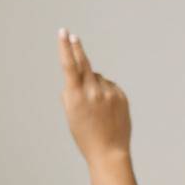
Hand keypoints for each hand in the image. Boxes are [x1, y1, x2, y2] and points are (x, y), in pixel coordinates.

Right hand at [58, 30, 130, 165]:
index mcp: (76, 97)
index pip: (69, 66)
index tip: (63, 33)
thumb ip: (70, 94)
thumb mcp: (71, 116)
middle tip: (73, 37)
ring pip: (97, 77)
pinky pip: (109, 86)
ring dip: (93, 84)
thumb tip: (75, 77)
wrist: (109, 152)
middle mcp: (92, 92)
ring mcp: (109, 93)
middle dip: (77, 49)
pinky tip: (106, 109)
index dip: (65, 48)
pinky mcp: (121, 95)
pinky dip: (105, 92)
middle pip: (84, 63)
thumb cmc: (85, 136)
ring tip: (95, 107)